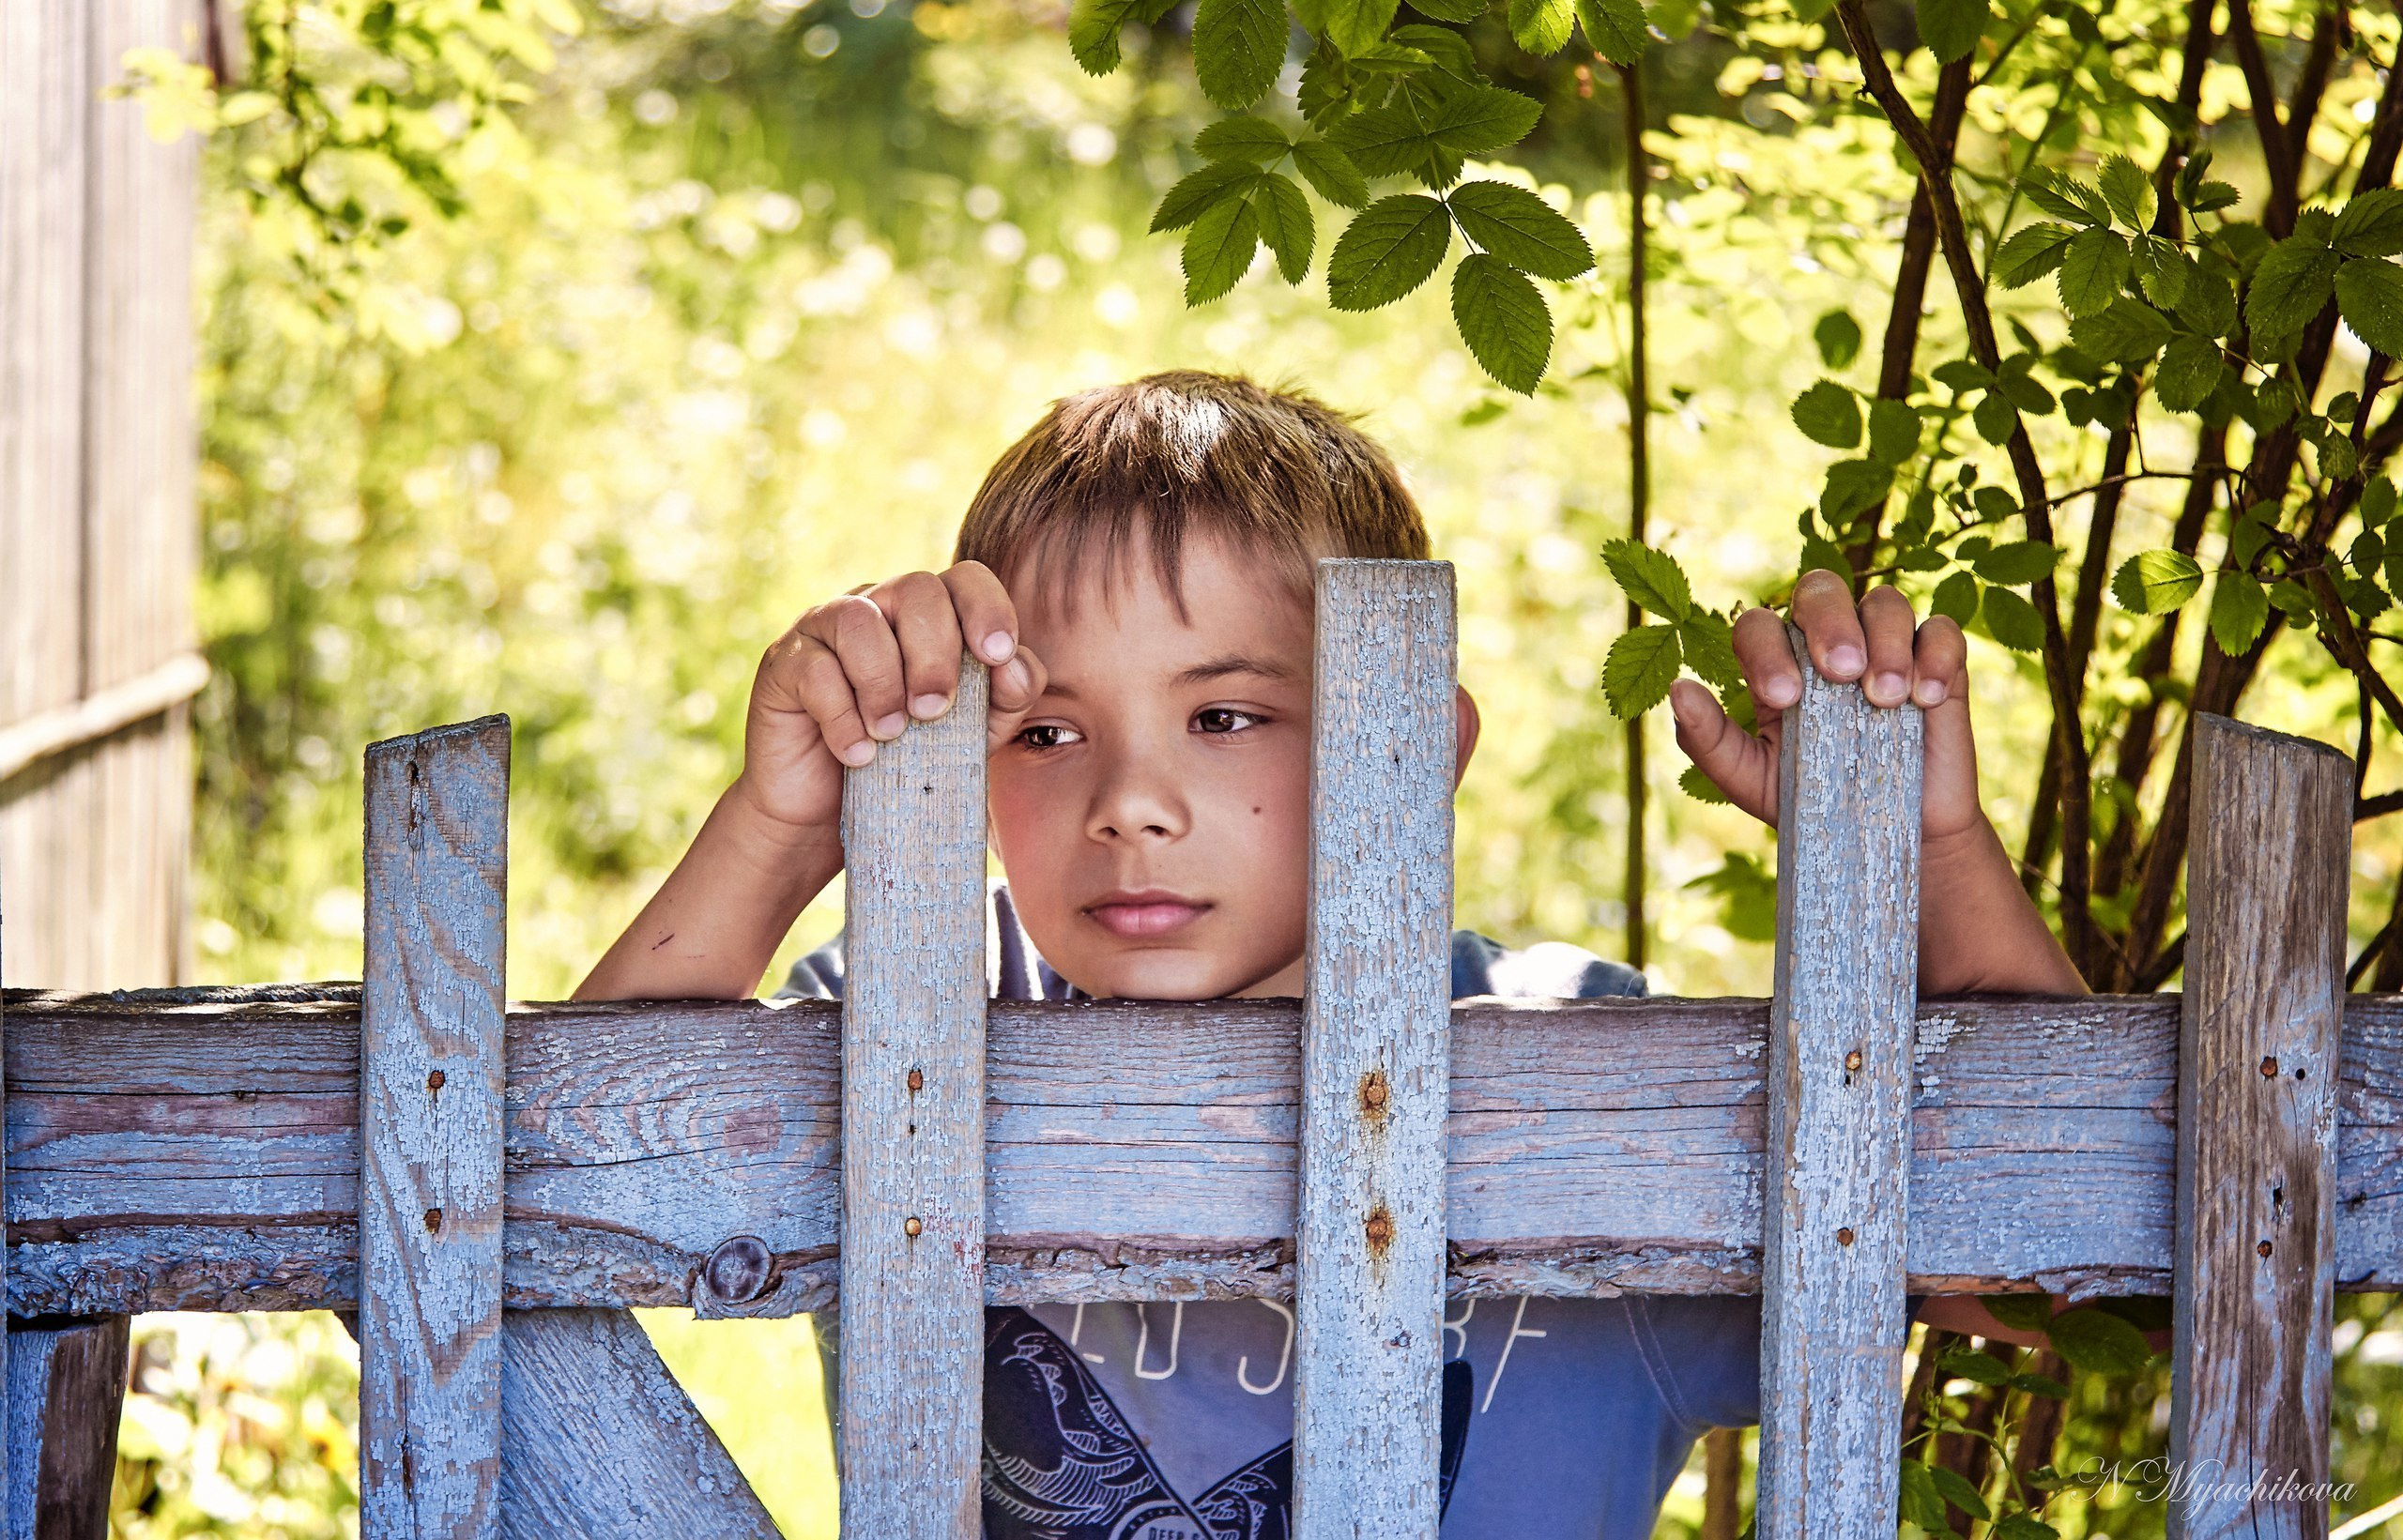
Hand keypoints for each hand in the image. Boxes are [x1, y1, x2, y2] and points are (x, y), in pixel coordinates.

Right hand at [732, 561, 1047, 834]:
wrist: (827, 814)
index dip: (987, 607)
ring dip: (884, 681)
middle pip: (917, 589)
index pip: (965, 579)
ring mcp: (824, 628)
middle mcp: (877, 606)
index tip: (997, 654)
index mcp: (928, 615)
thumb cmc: (906, 764)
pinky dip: (843, 716)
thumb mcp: (972, 734)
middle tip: (934, 711)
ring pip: (859, 619)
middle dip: (936, 653)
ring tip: (892, 735)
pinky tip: (858, 754)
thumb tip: (1015, 665)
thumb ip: (1005, 697)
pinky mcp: (784, 662)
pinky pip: (815, 668)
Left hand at [1667, 572, 1985, 849]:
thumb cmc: (1812, 803)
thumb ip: (1709, 739)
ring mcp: (1886, 647)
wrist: (1890, 838)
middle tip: (1839, 673)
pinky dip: (1936, 654)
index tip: (1783, 698)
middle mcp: (1827, 642)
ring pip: (1885, 602)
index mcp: (1776, 662)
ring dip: (1885, 642)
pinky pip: (1942, 630)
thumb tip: (1678, 689)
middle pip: (1820, 588)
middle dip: (1829, 621)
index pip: (1759, 626)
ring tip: (1885, 698)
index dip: (1764, 650)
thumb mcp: (1752, 780)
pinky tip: (1926, 698)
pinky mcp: (1940, 664)